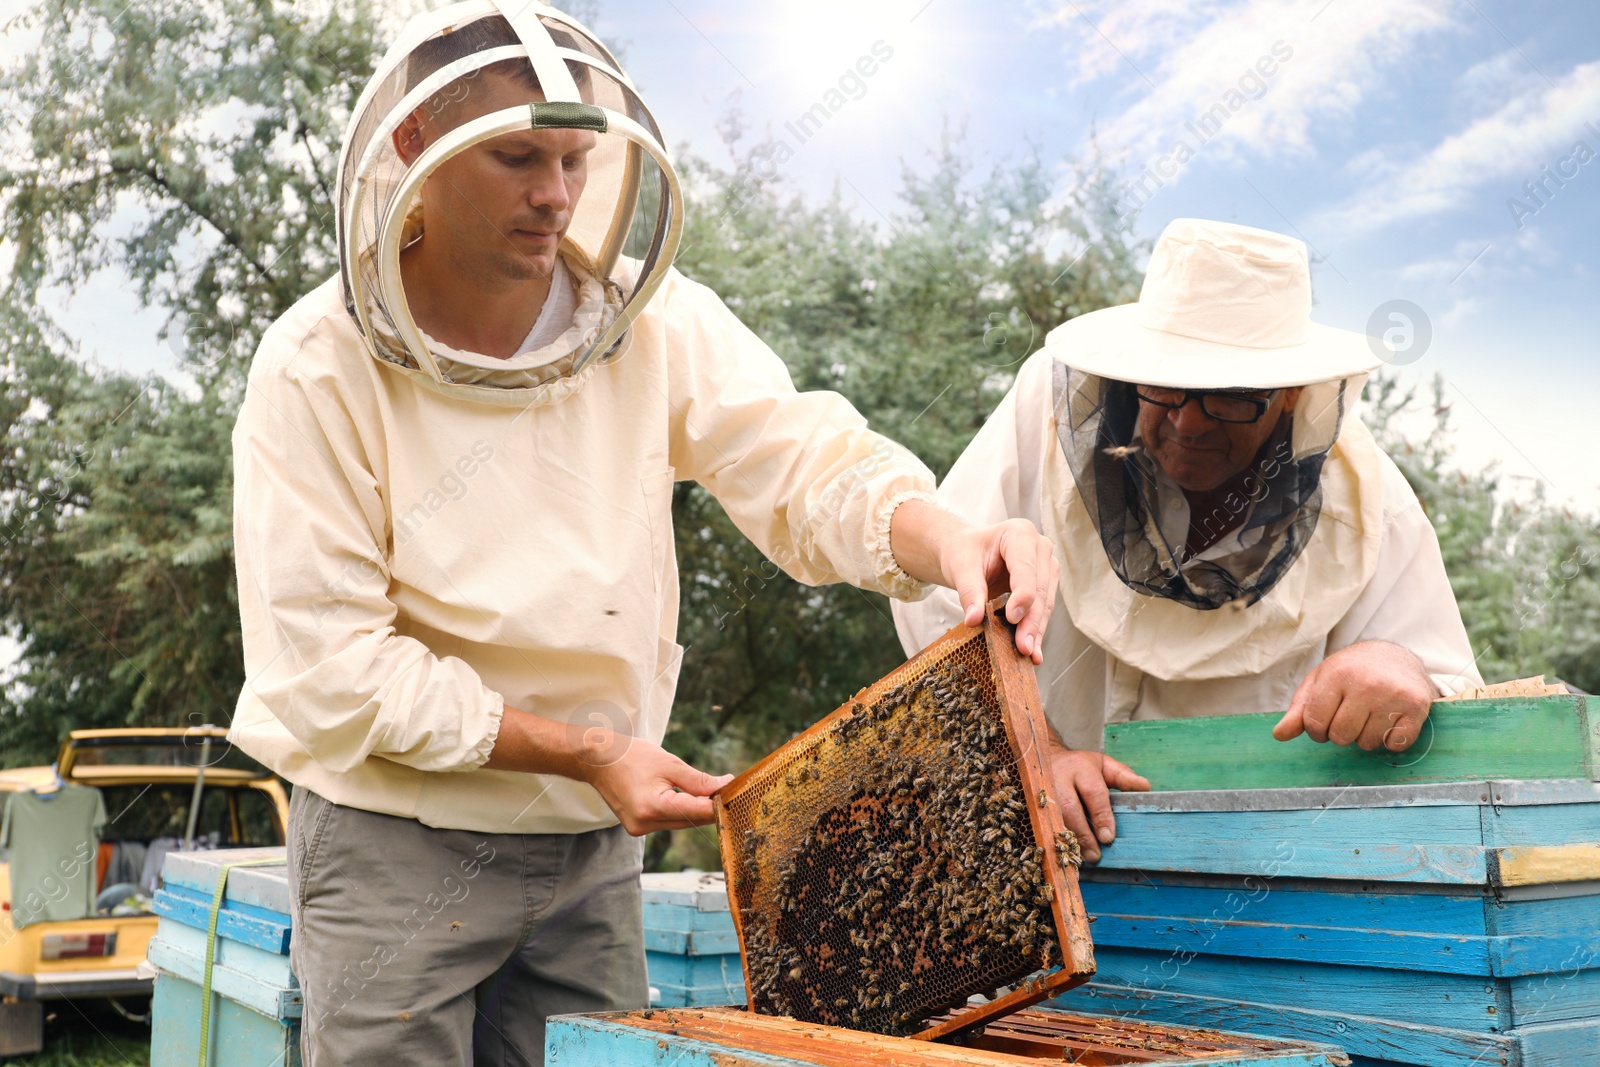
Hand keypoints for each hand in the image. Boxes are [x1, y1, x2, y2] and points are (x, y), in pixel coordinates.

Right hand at [579, 730, 734, 834]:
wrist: (597, 760)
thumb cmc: (631, 756)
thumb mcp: (669, 763)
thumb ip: (698, 781)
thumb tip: (725, 787)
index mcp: (653, 807)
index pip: (697, 812)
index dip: (719, 803)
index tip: (736, 792)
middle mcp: (645, 824)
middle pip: (691, 820)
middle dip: (709, 805)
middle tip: (726, 787)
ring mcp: (640, 829)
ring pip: (681, 823)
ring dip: (695, 809)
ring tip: (707, 789)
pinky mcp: (637, 828)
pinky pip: (668, 821)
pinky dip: (680, 810)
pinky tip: (685, 796)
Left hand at [889, 500, 1058, 663]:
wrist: (966, 553)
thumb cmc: (964, 553)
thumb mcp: (960, 567)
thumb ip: (969, 591)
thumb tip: (974, 619)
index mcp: (1019, 533)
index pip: (1025, 567)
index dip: (1022, 594)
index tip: (1013, 618)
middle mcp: (1039, 547)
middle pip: (1039, 589)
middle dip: (1031, 620)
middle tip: (1023, 646)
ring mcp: (1045, 566)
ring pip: (1045, 603)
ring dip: (1036, 630)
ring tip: (1029, 653)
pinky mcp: (1045, 585)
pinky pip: (1042, 610)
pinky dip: (1035, 630)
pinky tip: (1033, 651)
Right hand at [1046, 745, 1149, 862]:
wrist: (1045, 759)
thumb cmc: (1081, 767)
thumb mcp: (1104, 765)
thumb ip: (1123, 776)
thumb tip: (1145, 787)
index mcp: (1080, 767)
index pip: (1093, 793)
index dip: (1101, 816)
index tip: (1108, 837)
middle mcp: (1058, 778)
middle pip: (1070, 808)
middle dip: (1083, 833)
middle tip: (1096, 854)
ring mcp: (1041, 791)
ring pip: (1054, 819)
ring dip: (1069, 839)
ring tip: (1082, 857)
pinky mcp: (1033, 803)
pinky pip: (1044, 824)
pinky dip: (1056, 839)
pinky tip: (1067, 851)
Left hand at [1273, 640, 1435, 751]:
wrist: (1395, 657)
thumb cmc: (1351, 672)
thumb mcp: (1320, 682)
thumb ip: (1299, 710)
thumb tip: (1279, 735)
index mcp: (1337, 674)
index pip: (1314, 723)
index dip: (1316, 730)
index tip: (1324, 722)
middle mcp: (1366, 684)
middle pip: (1340, 736)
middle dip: (1340, 734)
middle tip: (1349, 716)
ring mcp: (1394, 695)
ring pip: (1367, 743)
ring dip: (1365, 737)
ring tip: (1369, 715)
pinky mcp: (1416, 707)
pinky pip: (1395, 744)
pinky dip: (1390, 740)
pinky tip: (1388, 721)